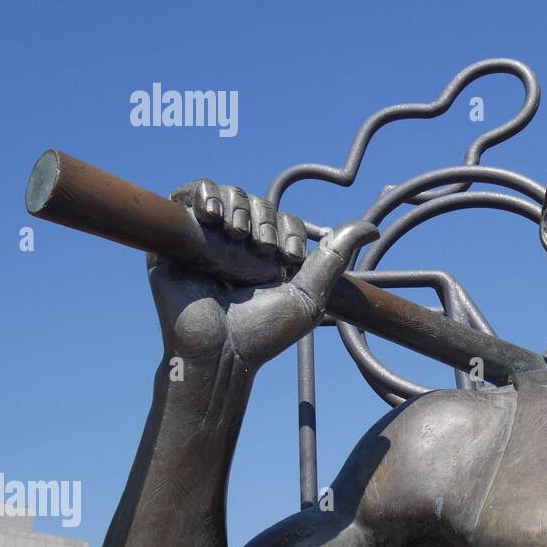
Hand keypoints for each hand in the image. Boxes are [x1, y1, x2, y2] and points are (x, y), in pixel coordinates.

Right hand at [149, 180, 377, 368]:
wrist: (220, 352)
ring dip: (238, 205)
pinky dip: (202, 193)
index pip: (283, 218)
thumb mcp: (311, 293)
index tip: (290, 260)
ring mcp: (205, 240)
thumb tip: (371, 228)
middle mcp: (236, 245)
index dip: (290, 230)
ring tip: (237, 234)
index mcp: (266, 256)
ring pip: (225, 194)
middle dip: (264, 218)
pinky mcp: (174, 240)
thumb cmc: (264, 332)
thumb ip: (336, 256)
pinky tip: (212, 214)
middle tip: (261, 250)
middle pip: (256, 202)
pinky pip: (185, 195)